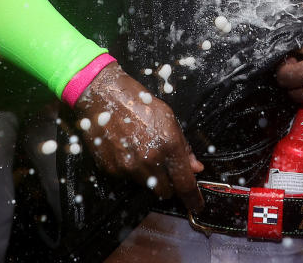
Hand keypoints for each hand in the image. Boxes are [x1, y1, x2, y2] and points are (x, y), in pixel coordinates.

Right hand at [73, 63, 203, 210]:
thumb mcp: (169, 118)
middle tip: (165, 170)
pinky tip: (127, 151)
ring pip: (147, 186)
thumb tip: (195, 167)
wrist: (104, 97)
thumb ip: (183, 146)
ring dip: (150, 177)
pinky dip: (131, 171)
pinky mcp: (113, 169)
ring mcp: (129, 167)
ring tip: (142, 153)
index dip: (193, 198)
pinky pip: (128, 179)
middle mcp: (150, 160)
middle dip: (169, 184)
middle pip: (166, 191)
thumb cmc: (139, 103)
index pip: (185, 183)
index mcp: (169, 144)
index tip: (197, 206)